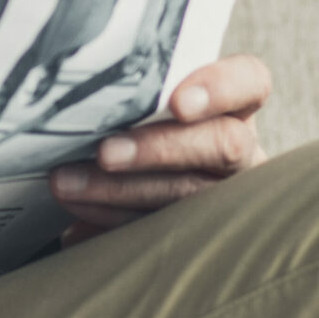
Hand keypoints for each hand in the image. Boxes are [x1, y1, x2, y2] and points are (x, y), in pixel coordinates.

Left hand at [49, 54, 271, 245]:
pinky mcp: (196, 235)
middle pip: (222, 145)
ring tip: (68, 185)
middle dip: (159, 149)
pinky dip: (110, 223)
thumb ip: (131, 94)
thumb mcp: (144, 103)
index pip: (250, 82)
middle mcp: (241, 152)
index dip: (221, 89)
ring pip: (189, 194)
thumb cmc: (139, 125)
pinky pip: (160, 231)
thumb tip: (74, 96)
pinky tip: (75, 221)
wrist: (137, 189)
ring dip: (121, 190)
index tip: (178, 103)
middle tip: (104, 152)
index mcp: (234, 107)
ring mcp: (227, 198)